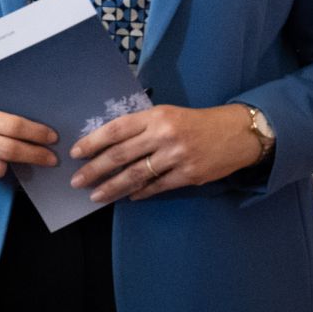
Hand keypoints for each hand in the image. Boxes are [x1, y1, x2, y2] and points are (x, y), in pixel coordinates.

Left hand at [70, 104, 263, 202]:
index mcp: (155, 116)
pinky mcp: (190, 175)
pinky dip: (140, 193)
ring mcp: (177, 156)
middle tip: (77, 181)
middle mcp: (164, 134)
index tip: (76, 153)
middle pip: (120, 155)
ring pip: (136, 175)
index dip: (93, 142)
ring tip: (96, 196)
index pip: (116, 129)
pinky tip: (128, 197)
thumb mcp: (166, 114)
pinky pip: (158, 186)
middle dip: (94, 170)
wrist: (236, 133)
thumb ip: (140, 127)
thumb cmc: (194, 122)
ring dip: (112, 187)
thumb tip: (107, 145)